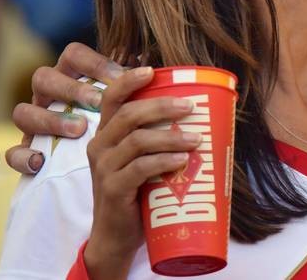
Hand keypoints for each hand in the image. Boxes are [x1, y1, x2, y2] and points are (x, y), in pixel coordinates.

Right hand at [5, 43, 125, 173]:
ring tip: (78, 129)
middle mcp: (49, 97)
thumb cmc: (119, 131)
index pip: (74, 55)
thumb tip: (157, 71)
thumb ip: (135, 92)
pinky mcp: (26, 154)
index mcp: (73, 78)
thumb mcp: (125, 108)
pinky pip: (12, 153)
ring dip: (50, 119)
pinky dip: (23, 157)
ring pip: (23, 112)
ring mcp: (34, 125)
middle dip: (70, 88)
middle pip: (43, 77)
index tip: (120, 75)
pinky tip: (41, 163)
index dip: (94, 61)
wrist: (103, 173)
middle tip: (97, 101)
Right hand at [83, 67, 199, 278]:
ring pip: (137, 140)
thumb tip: (206, 117)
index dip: (129, 80)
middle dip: (162, 106)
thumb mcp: (143, 159)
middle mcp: (100, 146)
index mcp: (107, 133)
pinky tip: (183, 159)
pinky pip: (139, 168)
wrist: (117, 236)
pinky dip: (164, 161)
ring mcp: (104, 168)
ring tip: (198, 138)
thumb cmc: (139, 191)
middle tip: (191, 107)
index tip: (152, 69)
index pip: (112, 97)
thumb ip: (160, 139)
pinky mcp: (113, 190)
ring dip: (171, 136)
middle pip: (129, 114)